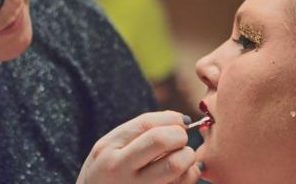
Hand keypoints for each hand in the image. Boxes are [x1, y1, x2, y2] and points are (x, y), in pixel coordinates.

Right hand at [76, 111, 201, 183]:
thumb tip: (180, 120)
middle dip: (179, 135)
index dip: (171, 119)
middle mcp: (119, 168)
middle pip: (160, 141)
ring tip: (183, 157)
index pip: (146, 124)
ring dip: (187, 156)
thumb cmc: (105, 176)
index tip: (181, 122)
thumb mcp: (107, 150)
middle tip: (181, 140)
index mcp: (108, 148)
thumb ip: (136, 133)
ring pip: (174, 165)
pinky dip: (190, 175)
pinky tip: (184, 174)